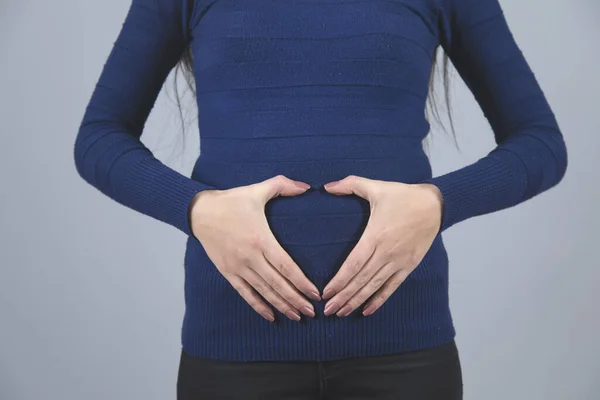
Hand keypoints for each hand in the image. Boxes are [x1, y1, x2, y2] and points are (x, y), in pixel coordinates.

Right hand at [189, 175, 320, 322]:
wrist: (200, 212)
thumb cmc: (231, 201)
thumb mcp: (258, 190)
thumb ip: (284, 186)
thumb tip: (308, 187)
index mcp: (261, 239)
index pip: (286, 266)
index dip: (302, 282)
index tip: (316, 294)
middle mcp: (250, 257)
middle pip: (277, 284)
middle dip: (296, 300)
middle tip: (312, 312)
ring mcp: (238, 267)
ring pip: (264, 292)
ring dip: (281, 306)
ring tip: (297, 317)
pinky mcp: (228, 272)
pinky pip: (245, 293)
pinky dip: (258, 306)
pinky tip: (270, 316)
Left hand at [320, 175, 443, 316]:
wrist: (435, 205)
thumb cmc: (403, 195)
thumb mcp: (376, 186)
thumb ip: (350, 184)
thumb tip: (326, 186)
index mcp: (376, 235)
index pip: (353, 264)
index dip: (339, 280)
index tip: (326, 293)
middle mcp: (386, 253)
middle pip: (361, 280)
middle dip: (343, 297)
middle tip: (327, 310)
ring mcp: (398, 262)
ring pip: (374, 286)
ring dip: (357, 301)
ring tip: (342, 313)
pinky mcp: (408, 266)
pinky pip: (392, 287)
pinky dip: (379, 300)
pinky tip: (367, 311)